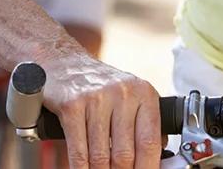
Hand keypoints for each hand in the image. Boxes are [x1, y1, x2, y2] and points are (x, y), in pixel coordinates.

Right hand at [43, 53, 163, 168]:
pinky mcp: (72, 105)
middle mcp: (123, 93)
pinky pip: (79, 150)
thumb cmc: (101, 86)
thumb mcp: (132, 97)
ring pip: (100, 156)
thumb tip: (158, 160)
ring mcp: (96, 98)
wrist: (65, 63)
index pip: (149, 142)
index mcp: (144, 93)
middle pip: (125, 154)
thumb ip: (146, 124)